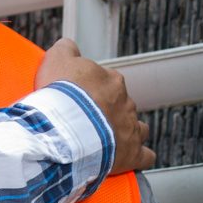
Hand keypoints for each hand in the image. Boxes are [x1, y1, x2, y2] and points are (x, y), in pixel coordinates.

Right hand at [38, 38, 153, 174]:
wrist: (67, 129)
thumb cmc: (62, 95)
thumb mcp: (56, 59)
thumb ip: (66, 49)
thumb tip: (69, 45)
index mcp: (112, 80)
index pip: (107, 80)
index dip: (92, 89)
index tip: (79, 96)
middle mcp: (126, 102)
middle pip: (121, 104)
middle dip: (108, 110)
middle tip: (86, 117)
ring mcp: (131, 128)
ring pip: (137, 127)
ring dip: (127, 131)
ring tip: (109, 137)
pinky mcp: (133, 153)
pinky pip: (145, 156)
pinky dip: (140, 156)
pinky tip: (132, 157)